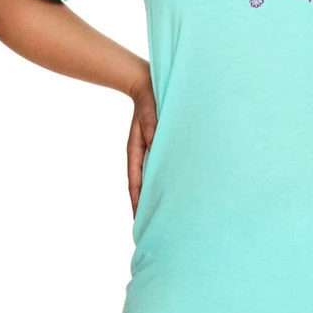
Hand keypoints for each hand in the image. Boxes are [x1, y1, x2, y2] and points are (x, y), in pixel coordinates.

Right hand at [127, 67, 157, 218]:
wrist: (149, 86)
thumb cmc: (149, 101)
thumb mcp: (150, 114)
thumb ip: (152, 129)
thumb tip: (156, 146)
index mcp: (137, 151)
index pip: (136, 182)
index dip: (138, 201)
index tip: (139, 218)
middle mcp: (145, 155)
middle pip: (145, 185)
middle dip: (147, 205)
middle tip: (152, 226)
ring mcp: (153, 152)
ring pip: (155, 179)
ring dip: (158, 195)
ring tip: (165, 216)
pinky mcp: (162, 148)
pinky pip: (164, 169)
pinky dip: (167, 181)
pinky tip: (176, 192)